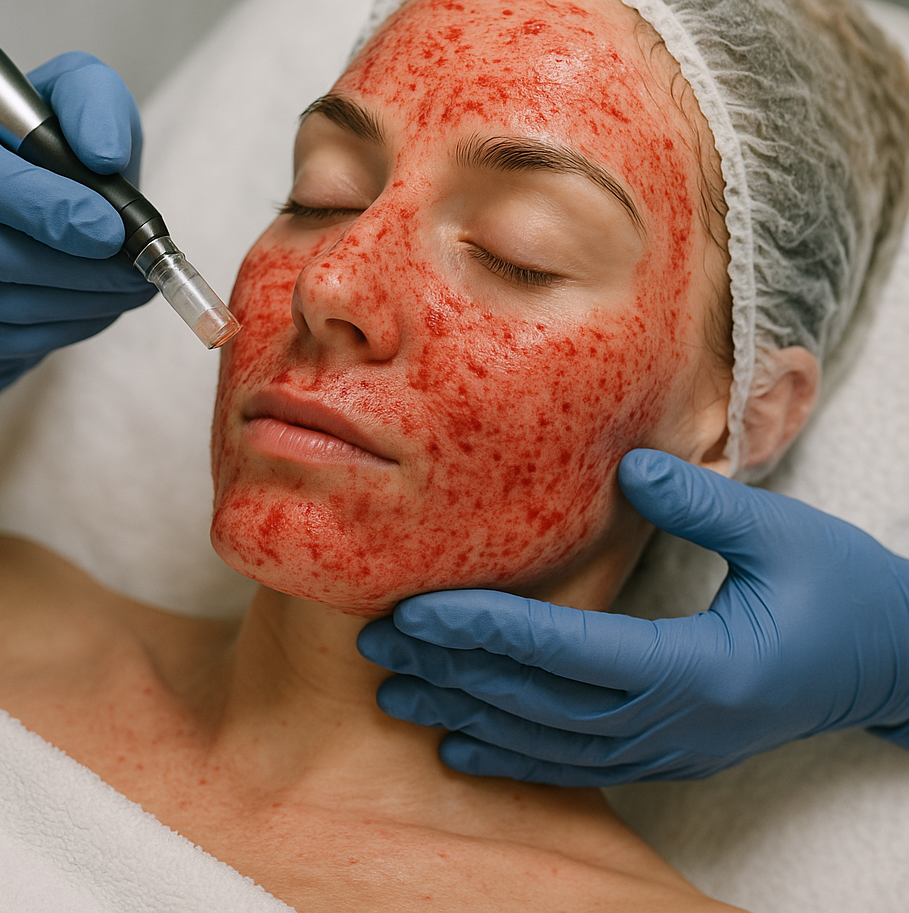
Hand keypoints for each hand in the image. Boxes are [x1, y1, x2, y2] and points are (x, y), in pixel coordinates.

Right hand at [0, 51, 154, 398]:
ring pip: (7, 307)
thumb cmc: (41, 149)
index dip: (47, 211)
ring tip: (132, 283)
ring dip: (87, 302)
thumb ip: (92, 102)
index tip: (109, 229)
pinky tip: (100, 303)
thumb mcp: (67, 99)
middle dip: (82, 268)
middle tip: (139, 267)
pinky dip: (72, 326)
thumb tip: (104, 153)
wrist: (7, 205)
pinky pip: (13, 341)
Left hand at [358, 449, 908, 784]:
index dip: (483, 631)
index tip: (412, 613)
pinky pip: (575, 764)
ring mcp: (667, 747)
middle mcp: (671, 722)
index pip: (562, 650)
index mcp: (696, 669)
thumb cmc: (841, 594)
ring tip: (396, 695)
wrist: (889, 667)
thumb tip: (630, 467)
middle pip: (538, 700)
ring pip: (545, 740)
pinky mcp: (667, 752)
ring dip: (467, 715)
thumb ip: (702, 503)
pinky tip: (463, 749)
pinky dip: (513, 757)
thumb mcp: (782, 535)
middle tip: (375, 645)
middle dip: (453, 672)